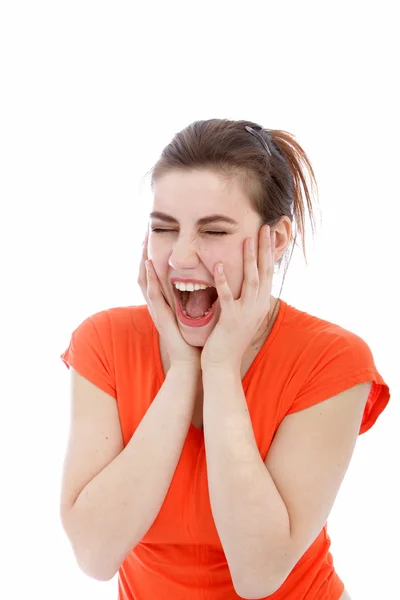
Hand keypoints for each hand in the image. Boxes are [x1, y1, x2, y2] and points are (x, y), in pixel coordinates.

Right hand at [138, 231, 200, 368]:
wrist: (195, 362)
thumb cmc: (199, 337)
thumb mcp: (197, 310)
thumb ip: (199, 294)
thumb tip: (209, 276)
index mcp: (167, 301)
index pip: (157, 272)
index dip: (155, 253)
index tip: (156, 234)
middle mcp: (159, 304)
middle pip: (146, 273)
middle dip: (144, 252)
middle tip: (144, 230)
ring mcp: (157, 311)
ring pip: (145, 281)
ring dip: (142, 260)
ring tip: (143, 241)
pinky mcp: (161, 318)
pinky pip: (153, 296)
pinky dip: (150, 280)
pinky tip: (148, 266)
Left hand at [201, 225, 275, 370]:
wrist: (222, 366)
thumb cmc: (228, 340)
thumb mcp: (241, 316)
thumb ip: (244, 299)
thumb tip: (245, 282)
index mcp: (260, 305)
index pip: (268, 273)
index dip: (268, 253)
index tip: (268, 234)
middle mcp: (257, 307)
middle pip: (264, 272)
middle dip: (265, 249)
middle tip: (265, 227)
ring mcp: (246, 314)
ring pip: (251, 281)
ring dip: (249, 259)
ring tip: (247, 239)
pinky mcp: (231, 320)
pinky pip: (228, 296)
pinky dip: (224, 280)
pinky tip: (219, 264)